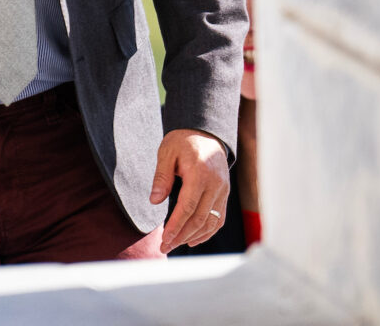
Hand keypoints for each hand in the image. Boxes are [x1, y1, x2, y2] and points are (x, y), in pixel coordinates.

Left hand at [150, 128, 229, 252]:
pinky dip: (208, 231)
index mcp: (199, 173)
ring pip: (211, 221)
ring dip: (194, 236)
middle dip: (181, 236)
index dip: (176, 225)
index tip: (164, 239)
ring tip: (176, 245)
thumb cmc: (183, 141)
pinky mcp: (225, 194)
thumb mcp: (167, 152)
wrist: (206, 133)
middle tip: (165, 247)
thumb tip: (154, 201)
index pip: (188, 207)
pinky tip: (194, 238)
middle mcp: (215, 184)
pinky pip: (219, 218)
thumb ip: (161, 176)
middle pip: (200, 218)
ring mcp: (223, 190)